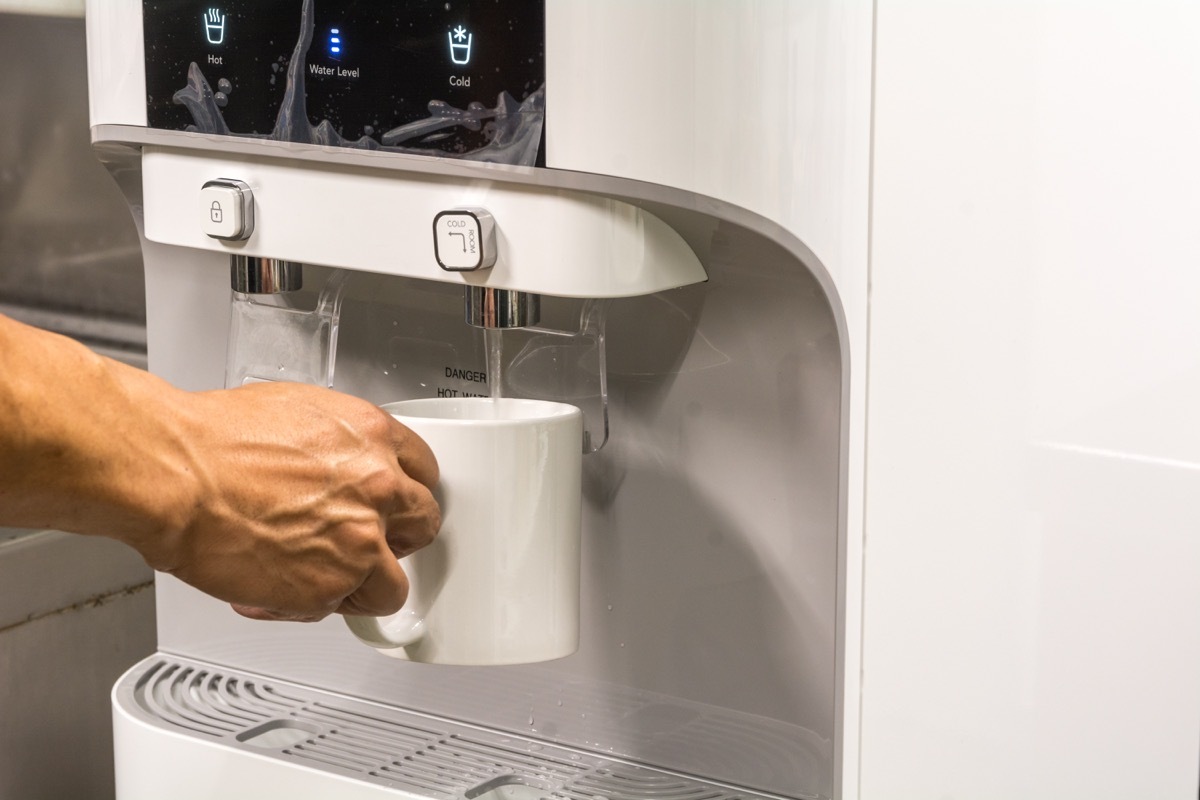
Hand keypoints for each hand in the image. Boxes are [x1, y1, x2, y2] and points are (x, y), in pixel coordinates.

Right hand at [149, 382, 439, 621]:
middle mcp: (378, 487)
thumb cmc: (213, 440)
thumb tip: (339, 468)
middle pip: (423, 523)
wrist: (176, 473)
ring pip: (394, 584)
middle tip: (365, 541)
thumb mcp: (298, 413)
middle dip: (396, 536)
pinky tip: (277, 589)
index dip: (404, 491)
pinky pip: (338, 610)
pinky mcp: (329, 588)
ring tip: (323, 577)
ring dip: (362, 584)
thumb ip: (338, 446)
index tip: (393, 503)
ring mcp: (359, 541)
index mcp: (373, 436)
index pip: (423, 471)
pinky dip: (310, 607)